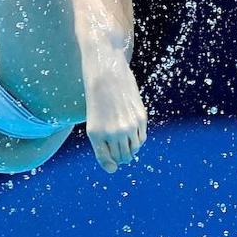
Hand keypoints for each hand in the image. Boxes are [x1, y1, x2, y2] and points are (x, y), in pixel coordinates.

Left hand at [79, 26, 147, 173]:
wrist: (105, 71)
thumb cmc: (97, 95)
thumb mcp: (94, 118)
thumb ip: (103, 141)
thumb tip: (117, 166)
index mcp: (95, 133)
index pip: (106, 161)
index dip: (110, 164)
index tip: (112, 164)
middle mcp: (111, 133)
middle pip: (122, 158)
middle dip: (120, 156)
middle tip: (119, 147)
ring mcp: (127, 127)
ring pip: (133, 150)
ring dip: (130, 148)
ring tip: (124, 137)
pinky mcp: (140, 118)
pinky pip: (141, 138)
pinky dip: (137, 138)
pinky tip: (131, 129)